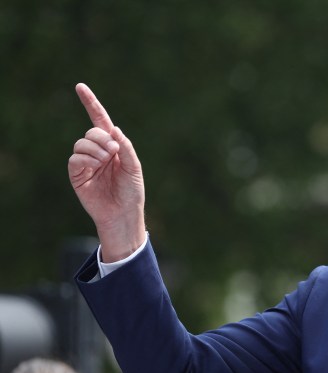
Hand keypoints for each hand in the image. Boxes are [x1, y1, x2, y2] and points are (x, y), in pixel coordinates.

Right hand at [67, 83, 145, 261]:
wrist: (123, 213)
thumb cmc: (132, 191)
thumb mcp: (134, 167)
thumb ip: (126, 147)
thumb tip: (114, 130)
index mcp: (113, 146)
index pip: (100, 121)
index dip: (91, 104)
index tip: (80, 87)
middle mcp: (98, 152)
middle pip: (92, 133)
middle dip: (102, 139)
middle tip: (113, 152)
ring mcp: (87, 163)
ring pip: (81, 144)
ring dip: (95, 150)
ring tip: (106, 162)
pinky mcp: (77, 175)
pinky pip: (75, 158)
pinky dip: (86, 159)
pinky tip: (95, 167)